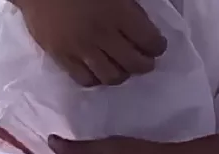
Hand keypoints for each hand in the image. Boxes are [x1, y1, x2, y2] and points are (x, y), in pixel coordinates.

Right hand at [13, 0, 166, 86]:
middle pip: (135, 64)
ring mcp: (80, 48)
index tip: (155, 45)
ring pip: (112, 76)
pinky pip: (85, 79)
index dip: (157, 46)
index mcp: (118, 13)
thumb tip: (144, 26)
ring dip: (122, 73)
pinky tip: (98, 69)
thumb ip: (129, 8)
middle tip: (143, 59)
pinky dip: (96, 78)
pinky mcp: (61, 56)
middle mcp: (102, 35)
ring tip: (120, 65)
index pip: (150, 42)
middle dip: (144, 64)